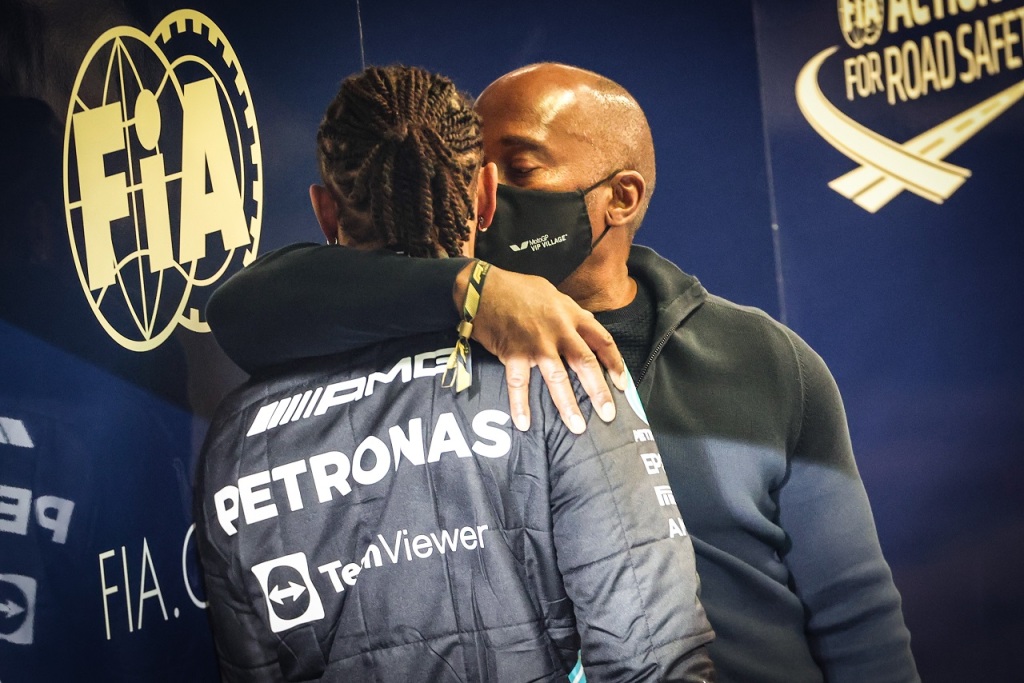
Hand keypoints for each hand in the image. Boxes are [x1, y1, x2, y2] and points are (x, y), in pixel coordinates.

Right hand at [455, 263, 626, 433]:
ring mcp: (537, 342)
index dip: (615, 364)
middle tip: (608, 414)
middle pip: (585, 363)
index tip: (622, 384)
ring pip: (557, 378)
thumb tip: (585, 325)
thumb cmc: (517, 289)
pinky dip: (520, 405)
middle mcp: (559, 329)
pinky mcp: (514, 352)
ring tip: (577, 427)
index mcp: (571, 314)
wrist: (484, 287)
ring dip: (568, 405)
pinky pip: (519, 383)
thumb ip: (569, 313)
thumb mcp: (552, 294)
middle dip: (599, 391)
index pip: (602, 340)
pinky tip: (524, 423)